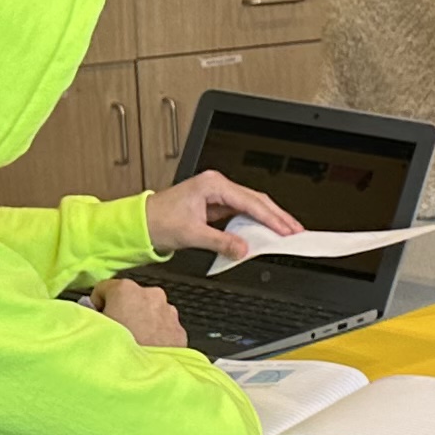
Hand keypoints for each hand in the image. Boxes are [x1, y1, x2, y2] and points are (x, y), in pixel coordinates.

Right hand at [95, 277, 186, 349]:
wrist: (149, 381)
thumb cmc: (118, 355)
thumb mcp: (91, 329)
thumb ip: (88, 314)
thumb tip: (87, 312)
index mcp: (126, 290)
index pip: (103, 288)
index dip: (97, 305)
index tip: (98, 319)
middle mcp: (151, 295)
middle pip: (129, 299)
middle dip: (122, 312)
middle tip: (115, 334)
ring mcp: (169, 312)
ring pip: (148, 312)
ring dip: (140, 323)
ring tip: (132, 345)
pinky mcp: (180, 330)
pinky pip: (162, 327)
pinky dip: (155, 335)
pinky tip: (147, 351)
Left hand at [143, 168, 299, 260]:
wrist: (138, 224)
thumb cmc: (156, 221)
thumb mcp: (191, 234)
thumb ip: (221, 242)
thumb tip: (243, 249)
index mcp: (212, 185)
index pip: (250, 202)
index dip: (272, 218)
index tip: (287, 230)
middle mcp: (216, 186)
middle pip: (256, 200)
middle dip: (277, 216)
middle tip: (296, 230)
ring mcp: (216, 195)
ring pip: (250, 206)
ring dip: (268, 219)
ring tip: (285, 231)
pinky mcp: (214, 206)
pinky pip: (241, 213)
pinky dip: (254, 223)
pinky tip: (264, 232)